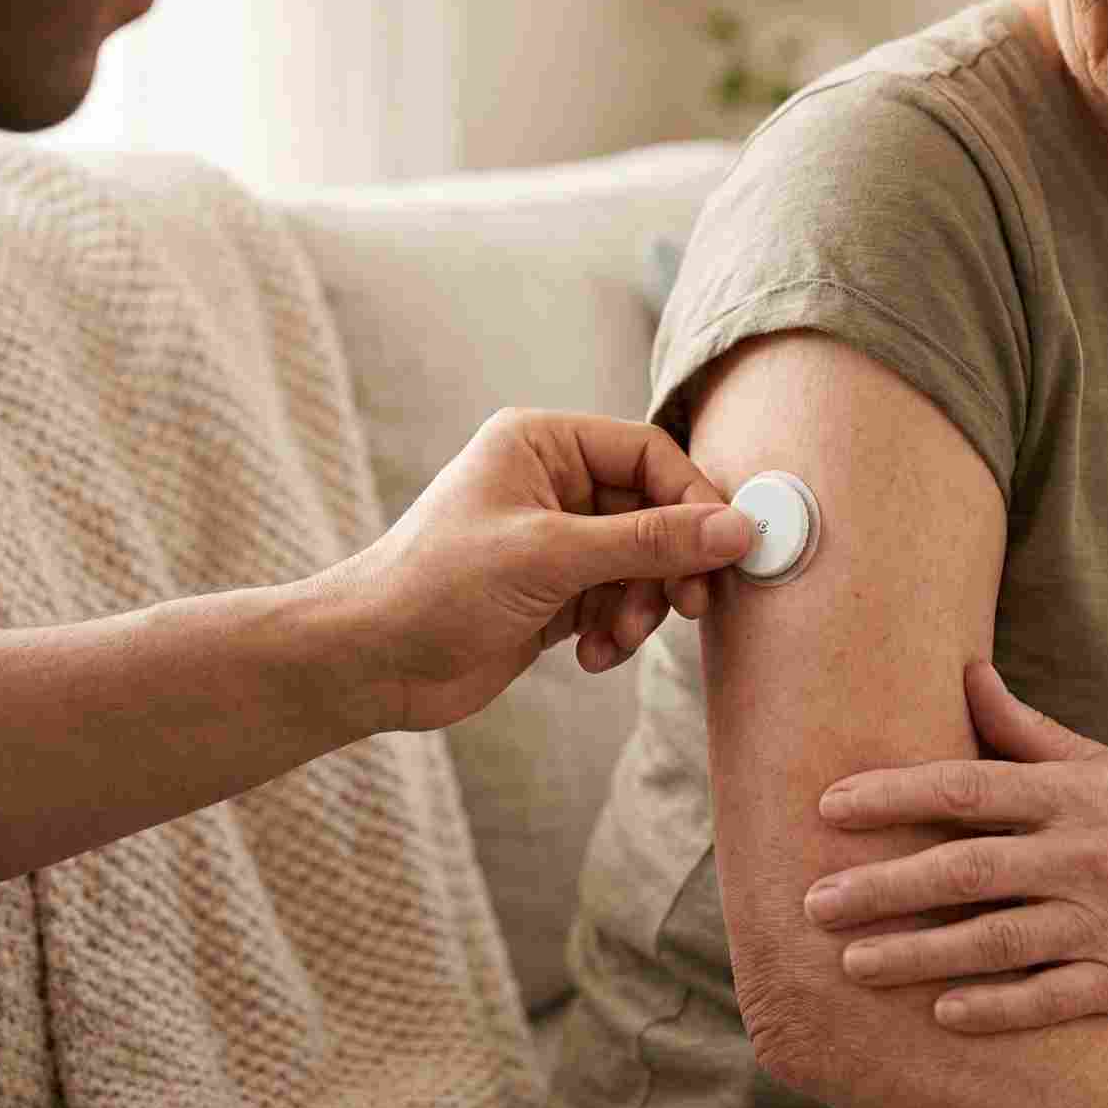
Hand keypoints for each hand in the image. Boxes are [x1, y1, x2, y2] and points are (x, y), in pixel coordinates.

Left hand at [321, 408, 751, 731]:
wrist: (370, 663)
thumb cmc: (437, 587)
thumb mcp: (552, 556)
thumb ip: (650, 541)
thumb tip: (738, 529)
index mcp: (542, 443)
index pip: (649, 453)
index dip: (693, 500)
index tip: (726, 549)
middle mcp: (552, 483)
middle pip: (654, 512)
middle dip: (669, 565)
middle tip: (690, 606)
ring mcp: (556, 540)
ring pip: (643, 563)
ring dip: (642, 606)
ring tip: (616, 638)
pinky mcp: (556, 592)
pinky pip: (619, 601)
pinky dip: (618, 630)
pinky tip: (592, 655)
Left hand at [803, 662, 1107, 1032]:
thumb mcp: (1105, 763)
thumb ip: (1027, 730)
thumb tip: (965, 673)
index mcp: (1074, 792)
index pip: (968, 784)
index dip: (895, 794)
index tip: (829, 805)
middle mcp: (1086, 853)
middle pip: (968, 867)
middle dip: (885, 885)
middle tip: (816, 899)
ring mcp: (1107, 920)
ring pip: (997, 940)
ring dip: (920, 953)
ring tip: (853, 963)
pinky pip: (1052, 997)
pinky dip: (998, 1007)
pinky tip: (942, 1012)